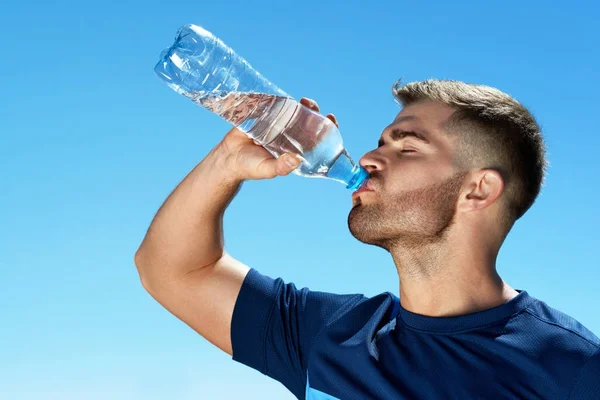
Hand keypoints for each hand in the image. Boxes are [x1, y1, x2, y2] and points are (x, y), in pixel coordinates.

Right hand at [216, 96, 338, 181]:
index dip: (326, 128)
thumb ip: (281, 167)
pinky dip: (279, 99)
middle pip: (306, 120)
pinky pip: (274, 104)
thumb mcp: (267, 169)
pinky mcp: (263, 116)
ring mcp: (276, 124)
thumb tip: (296, 160)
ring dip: (299, 104)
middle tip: (313, 106)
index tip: (332, 118)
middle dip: (313, 111)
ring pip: (292, 110)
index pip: (315, 137)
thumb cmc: (250, 167)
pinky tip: (283, 98)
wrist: (228, 158)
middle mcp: (288, 135)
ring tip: (302, 102)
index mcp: (294, 148)